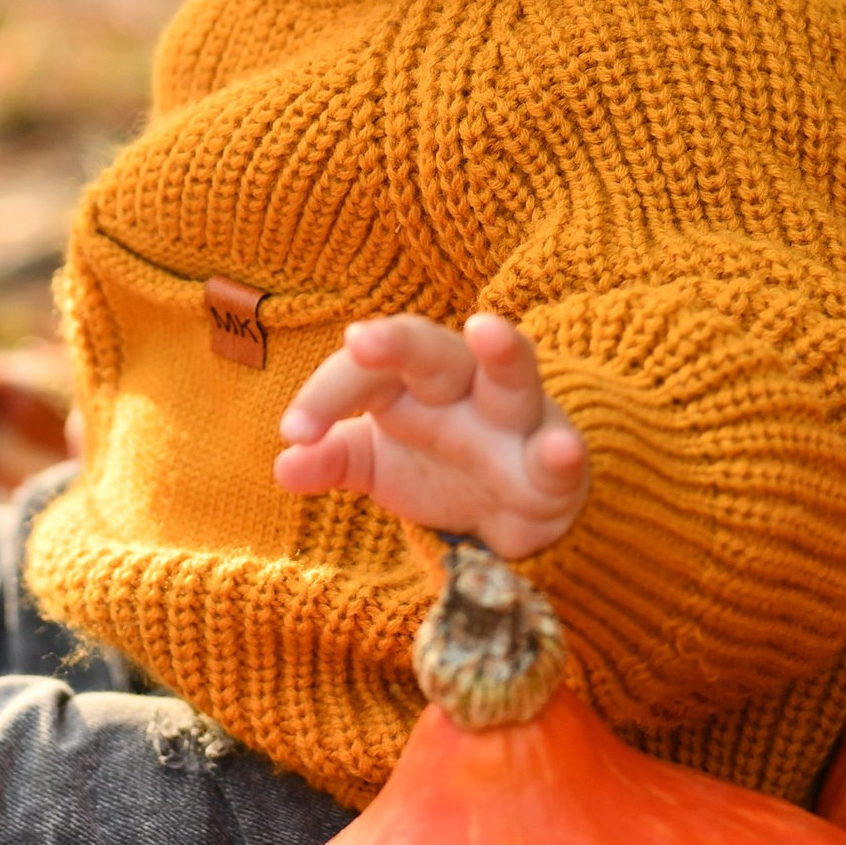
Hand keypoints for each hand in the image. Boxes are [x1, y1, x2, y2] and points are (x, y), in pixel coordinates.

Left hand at [274, 310, 588, 558]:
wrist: (511, 515)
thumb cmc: (437, 467)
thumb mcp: (375, 467)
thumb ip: (332, 462)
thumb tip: (283, 466)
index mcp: (411, 383)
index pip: (367, 370)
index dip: (328, 393)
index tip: (293, 433)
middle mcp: (463, 388)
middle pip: (432, 351)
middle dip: (398, 342)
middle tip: (360, 340)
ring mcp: (515, 421)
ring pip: (512, 376)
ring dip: (504, 352)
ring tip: (486, 329)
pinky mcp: (555, 466)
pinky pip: (558, 453)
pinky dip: (562, 453)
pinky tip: (561, 451)